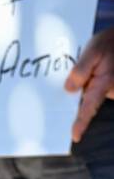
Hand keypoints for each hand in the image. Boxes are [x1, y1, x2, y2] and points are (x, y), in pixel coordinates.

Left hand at [65, 26, 113, 141]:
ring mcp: (111, 90)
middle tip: (82, 71)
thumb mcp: (92, 51)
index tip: (75, 136)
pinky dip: (91, 81)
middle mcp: (110, 90)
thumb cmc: (110, 43)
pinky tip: (96, 67)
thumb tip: (69, 90)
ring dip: (87, 83)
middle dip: (80, 91)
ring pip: (91, 93)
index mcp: (104, 83)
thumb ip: (80, 71)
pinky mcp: (110, 87)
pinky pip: (96, 88)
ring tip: (92, 65)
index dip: (81, 122)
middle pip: (87, 100)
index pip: (89, 107)